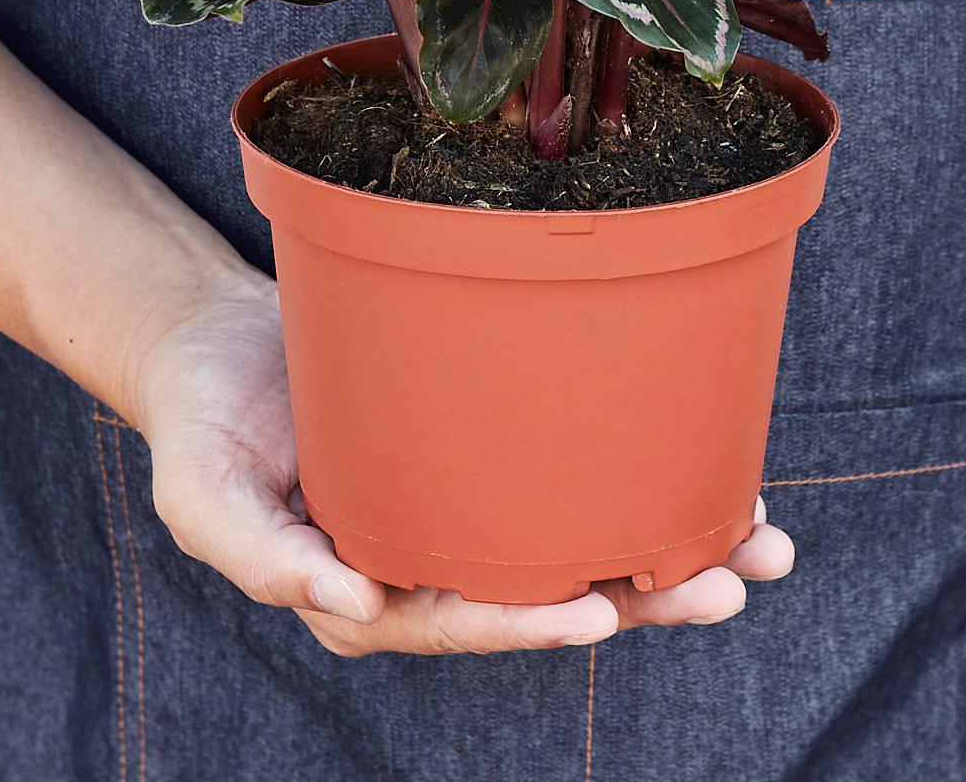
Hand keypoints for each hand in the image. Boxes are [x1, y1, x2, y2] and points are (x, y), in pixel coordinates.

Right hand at [129, 278, 795, 654]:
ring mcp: (468, 507)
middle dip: (647, 595)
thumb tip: (348, 602)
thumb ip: (263, 556)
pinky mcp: (488, 451)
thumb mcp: (204, 493)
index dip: (531, 621)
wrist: (221, 344)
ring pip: (578, 540)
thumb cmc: (204, 423)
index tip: (603, 616)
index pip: (463, 617)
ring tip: (761, 541)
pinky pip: (569, 474)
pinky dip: (637, 476)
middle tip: (733, 579)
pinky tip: (708, 471)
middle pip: (549, 592)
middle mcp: (433, 561)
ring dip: (670, 546)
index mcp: (368, 590)